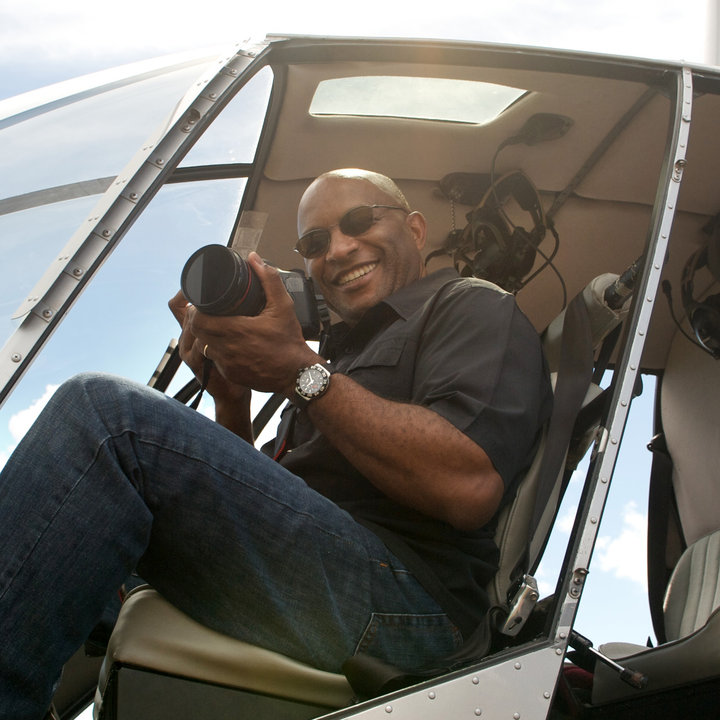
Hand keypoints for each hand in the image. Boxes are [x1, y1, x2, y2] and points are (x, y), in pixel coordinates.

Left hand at [170, 253, 319, 396]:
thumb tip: (255, 260)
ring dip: (208, 335)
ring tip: (221, 326)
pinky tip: (232, 344)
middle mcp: (226, 349)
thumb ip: (268, 280)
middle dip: (201, 319)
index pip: (197, 319)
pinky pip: (215, 360)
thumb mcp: (283, 307)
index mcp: (235, 330)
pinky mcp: (230, 374)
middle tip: (212, 312)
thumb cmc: (289, 343)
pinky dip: (219, 350)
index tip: (207, 303)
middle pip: (197, 331)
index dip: (197, 309)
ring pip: (203, 346)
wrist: (297, 375)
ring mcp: (227, 364)